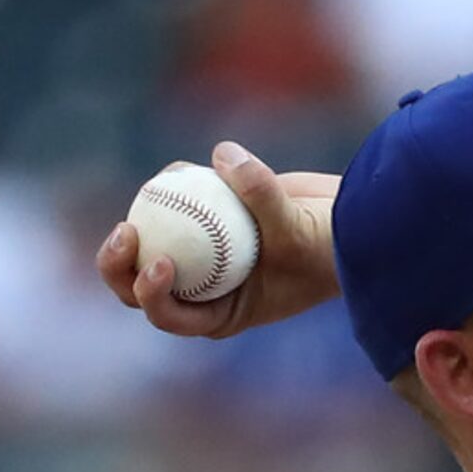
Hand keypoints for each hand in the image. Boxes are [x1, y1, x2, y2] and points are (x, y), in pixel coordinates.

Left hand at [98, 141, 342, 339]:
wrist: (352, 223)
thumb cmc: (330, 245)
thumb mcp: (298, 230)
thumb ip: (261, 195)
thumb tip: (222, 154)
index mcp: (221, 314)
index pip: (170, 316)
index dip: (150, 296)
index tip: (158, 263)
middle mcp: (206, 289)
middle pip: (141, 287)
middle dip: (120, 266)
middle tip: (124, 232)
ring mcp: (203, 254)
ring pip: (151, 242)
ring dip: (142, 219)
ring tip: (159, 187)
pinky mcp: (206, 217)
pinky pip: (174, 203)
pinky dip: (173, 185)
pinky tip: (186, 169)